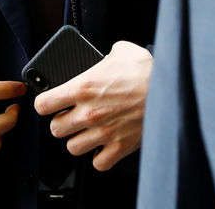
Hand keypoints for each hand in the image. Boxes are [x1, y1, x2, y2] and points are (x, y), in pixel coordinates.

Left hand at [34, 41, 152, 170]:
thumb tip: (105, 58)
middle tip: (70, 116)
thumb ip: (104, 56)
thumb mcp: (120, 51)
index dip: (45, 103)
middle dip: (61, 122)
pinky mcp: (120, 147)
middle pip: (55, 129)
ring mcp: (103, 133)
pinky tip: (104, 144)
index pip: (44, 104)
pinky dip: (99, 156)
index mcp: (82, 87)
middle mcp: (89, 112)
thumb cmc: (146, 70)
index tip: (49, 102)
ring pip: (73, 147)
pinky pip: (98, 163)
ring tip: (86, 131)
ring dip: (78, 139)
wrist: (171, 90)